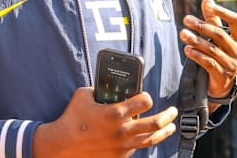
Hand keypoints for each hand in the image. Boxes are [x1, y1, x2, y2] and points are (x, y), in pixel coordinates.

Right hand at [32, 87, 177, 157]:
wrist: (63, 146)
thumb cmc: (71, 119)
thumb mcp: (83, 95)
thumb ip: (98, 89)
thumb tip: (105, 86)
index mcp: (115, 112)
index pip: (144, 101)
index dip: (147, 97)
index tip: (145, 97)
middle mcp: (123, 129)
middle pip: (156, 122)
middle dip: (168, 115)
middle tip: (173, 112)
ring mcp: (123, 145)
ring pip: (152, 138)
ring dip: (165, 131)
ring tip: (170, 127)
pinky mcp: (119, 156)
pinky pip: (137, 148)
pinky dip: (144, 141)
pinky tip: (147, 138)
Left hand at [179, 0, 236, 101]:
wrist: (223, 83)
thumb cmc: (221, 53)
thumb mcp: (219, 37)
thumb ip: (213, 19)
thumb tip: (207, 0)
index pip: (235, 20)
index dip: (222, 11)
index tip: (208, 6)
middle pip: (219, 34)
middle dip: (201, 26)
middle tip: (186, 19)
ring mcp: (231, 64)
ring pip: (211, 49)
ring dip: (195, 40)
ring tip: (182, 33)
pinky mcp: (222, 75)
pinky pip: (208, 63)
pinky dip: (196, 55)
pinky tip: (187, 49)